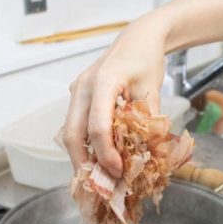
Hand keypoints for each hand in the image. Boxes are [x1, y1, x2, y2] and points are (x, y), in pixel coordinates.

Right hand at [62, 17, 166, 176]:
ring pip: (70, 130)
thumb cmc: (146, 60)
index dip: (106, 154)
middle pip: (73, 132)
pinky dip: (83, 142)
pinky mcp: (78, 94)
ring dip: (81, 154)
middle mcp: (83, 87)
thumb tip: (147, 156)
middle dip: (82, 162)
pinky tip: (95, 157)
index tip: (117, 172)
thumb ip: (148, 121)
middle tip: (96, 185)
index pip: (97, 126)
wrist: (138, 37)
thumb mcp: (152, 89)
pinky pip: (76, 122)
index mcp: (102, 82)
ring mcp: (77, 90)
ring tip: (95, 176)